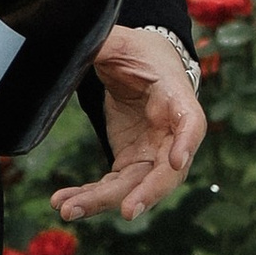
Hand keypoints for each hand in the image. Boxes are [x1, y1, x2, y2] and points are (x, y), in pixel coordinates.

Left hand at [51, 24, 204, 222]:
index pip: (191, 123)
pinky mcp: (132, 162)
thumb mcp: (120, 42)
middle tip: (126, 212)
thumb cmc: (139, 53)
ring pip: (134, 187)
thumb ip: (103, 44)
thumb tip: (73, 44)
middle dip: (146, 194)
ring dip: (102, 201)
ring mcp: (152, 152)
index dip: (186, 143)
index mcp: (176, 97)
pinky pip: (114, 187)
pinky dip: (90, 197)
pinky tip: (64, 202)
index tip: (175, 162)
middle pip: (166, 171)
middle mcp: (170, 133)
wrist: (140, 66)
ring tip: (68, 209)